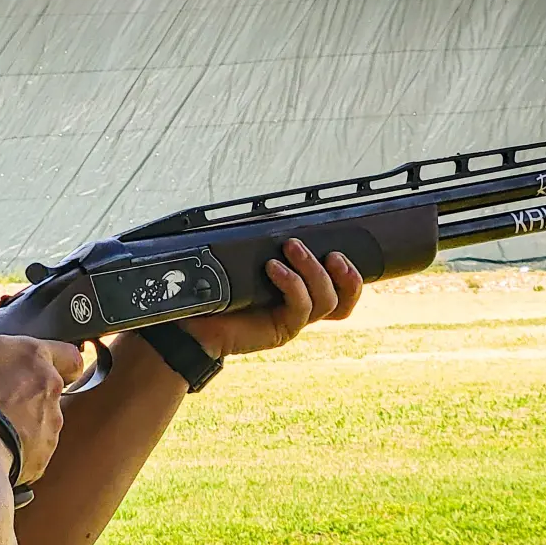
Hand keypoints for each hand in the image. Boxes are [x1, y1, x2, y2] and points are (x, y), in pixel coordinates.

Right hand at [0, 314, 85, 484]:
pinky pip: (33, 451)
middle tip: (1, 396)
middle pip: (52, 390)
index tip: (38, 366)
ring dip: (24, 422)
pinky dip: (17, 449)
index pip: (70, 354)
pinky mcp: (43, 457)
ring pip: (44, 421)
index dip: (59, 360)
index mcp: (36, 357)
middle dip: (31, 393)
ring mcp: (51, 427)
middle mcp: (51, 391)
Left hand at [181, 239, 362, 357]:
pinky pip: (301, 308)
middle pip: (343, 299)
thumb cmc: (218, 289)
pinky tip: (274, 268)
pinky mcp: (281, 330)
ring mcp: (292, 320)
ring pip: (326, 301)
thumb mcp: (245, 260)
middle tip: (332, 252)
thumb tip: (277, 214)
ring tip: (292, 248)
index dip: (351, 275)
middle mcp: (301, 307)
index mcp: (300, 291)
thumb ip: (265, 243)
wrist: (194, 322)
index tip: (342, 249)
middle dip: (346, 275)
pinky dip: (292, 284)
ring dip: (313, 270)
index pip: (341, 289)